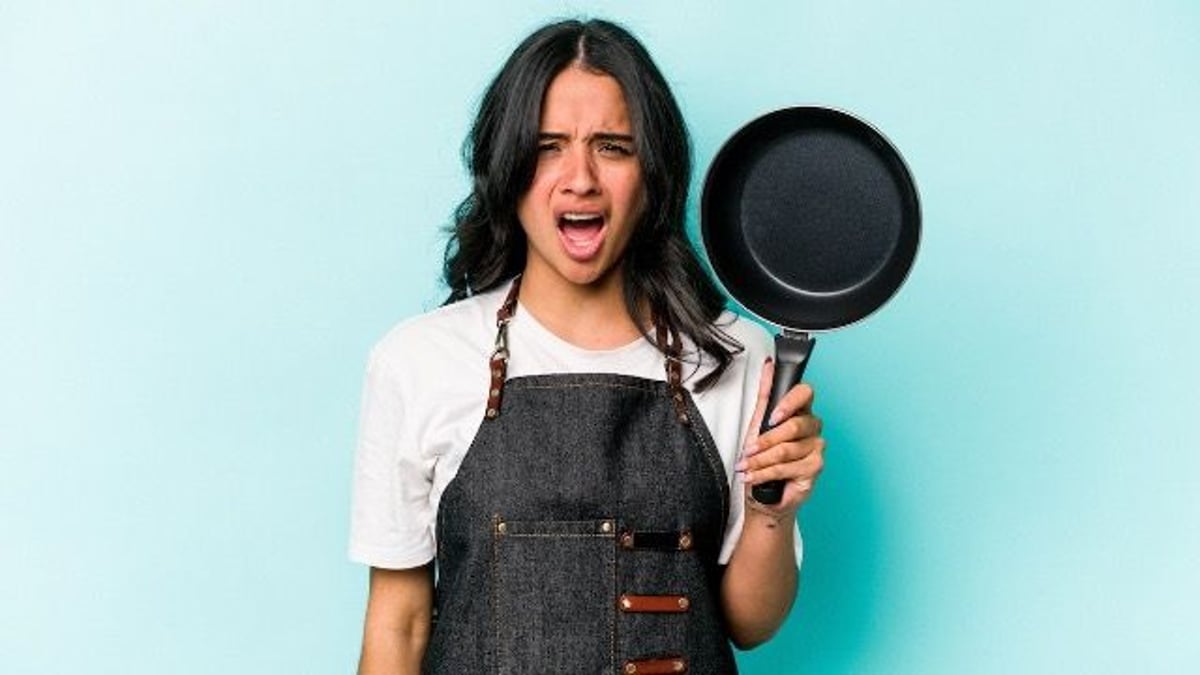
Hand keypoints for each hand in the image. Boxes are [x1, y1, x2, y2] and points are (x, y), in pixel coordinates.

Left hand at [736, 358, 825, 515]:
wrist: (763, 492)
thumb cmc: (762, 458)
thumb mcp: (758, 423)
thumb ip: (766, 394)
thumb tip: (768, 366)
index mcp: (800, 411)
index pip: (805, 393)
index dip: (789, 403)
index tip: (773, 416)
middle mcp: (812, 428)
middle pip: (794, 426)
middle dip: (765, 440)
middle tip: (749, 449)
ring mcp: (816, 448)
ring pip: (786, 450)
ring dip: (760, 460)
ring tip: (746, 466)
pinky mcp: (815, 468)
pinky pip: (786, 467)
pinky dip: (765, 473)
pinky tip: (754, 476)